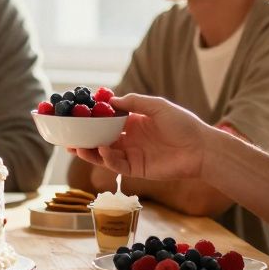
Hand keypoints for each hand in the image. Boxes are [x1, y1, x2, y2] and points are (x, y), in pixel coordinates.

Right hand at [66, 94, 211, 179]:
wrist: (201, 149)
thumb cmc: (183, 124)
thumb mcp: (157, 106)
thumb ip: (133, 102)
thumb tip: (109, 100)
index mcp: (133, 122)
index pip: (106, 120)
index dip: (91, 118)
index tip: (75, 114)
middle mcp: (129, 138)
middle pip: (100, 138)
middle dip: (83, 138)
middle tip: (66, 135)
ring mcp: (132, 154)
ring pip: (104, 153)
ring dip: (89, 151)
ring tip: (76, 147)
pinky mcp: (137, 169)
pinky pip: (117, 165)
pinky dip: (107, 159)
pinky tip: (102, 150)